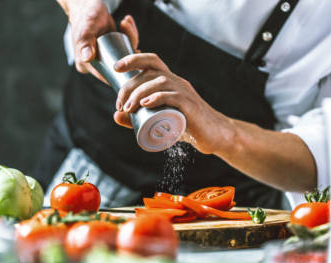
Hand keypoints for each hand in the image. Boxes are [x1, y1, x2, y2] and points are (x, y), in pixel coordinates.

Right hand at [57, 0, 138, 82]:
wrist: (87, 5)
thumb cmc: (85, 16)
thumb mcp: (86, 30)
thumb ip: (85, 43)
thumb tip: (87, 58)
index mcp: (85, 65)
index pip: (107, 76)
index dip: (123, 70)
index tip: (132, 54)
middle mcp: (95, 64)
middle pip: (119, 66)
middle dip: (129, 50)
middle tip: (126, 29)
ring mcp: (103, 57)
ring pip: (124, 56)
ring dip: (130, 39)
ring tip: (124, 23)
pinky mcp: (111, 50)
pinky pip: (125, 48)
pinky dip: (129, 36)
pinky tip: (126, 22)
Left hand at [113, 53, 232, 154]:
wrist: (215, 136)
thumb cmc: (187, 126)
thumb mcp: (160, 120)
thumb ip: (137, 118)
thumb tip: (115, 115)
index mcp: (170, 81)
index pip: (152, 60)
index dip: (133, 59)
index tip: (115, 68)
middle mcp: (177, 82)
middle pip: (151, 72)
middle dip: (129, 85)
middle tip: (120, 105)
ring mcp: (185, 93)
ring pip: (160, 81)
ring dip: (139, 92)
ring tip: (128, 108)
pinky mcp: (191, 107)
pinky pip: (174, 96)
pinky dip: (158, 98)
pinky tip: (145, 104)